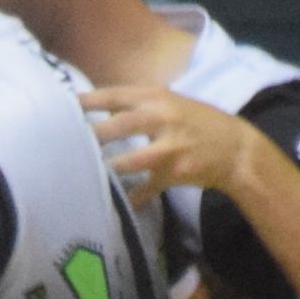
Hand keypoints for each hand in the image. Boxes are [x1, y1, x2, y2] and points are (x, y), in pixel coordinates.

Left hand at [81, 82, 263, 201]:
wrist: (235, 148)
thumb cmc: (198, 122)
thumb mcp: (172, 102)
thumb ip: (139, 104)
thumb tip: (102, 106)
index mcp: (158, 98)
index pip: (116, 95)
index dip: (89, 100)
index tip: (64, 104)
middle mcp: (163, 120)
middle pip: (120, 126)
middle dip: (93, 134)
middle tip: (65, 140)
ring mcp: (170, 149)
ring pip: (131, 160)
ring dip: (108, 167)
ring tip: (83, 171)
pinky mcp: (175, 174)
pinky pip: (146, 189)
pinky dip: (131, 198)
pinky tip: (116, 203)